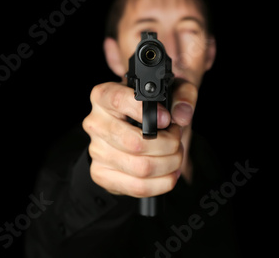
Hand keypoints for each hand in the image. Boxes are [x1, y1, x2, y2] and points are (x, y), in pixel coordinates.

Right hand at [82, 80, 196, 197]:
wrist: (139, 129)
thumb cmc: (153, 108)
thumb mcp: (171, 91)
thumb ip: (182, 95)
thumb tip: (182, 115)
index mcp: (103, 96)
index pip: (117, 100)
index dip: (144, 111)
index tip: (166, 119)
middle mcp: (95, 123)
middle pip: (134, 143)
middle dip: (168, 144)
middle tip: (176, 139)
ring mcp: (96, 151)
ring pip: (140, 168)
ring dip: (169, 164)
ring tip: (175, 155)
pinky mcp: (102, 174)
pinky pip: (137, 187)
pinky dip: (162, 183)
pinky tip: (169, 172)